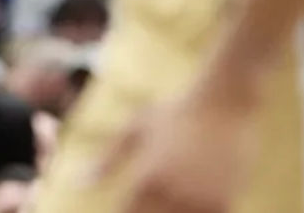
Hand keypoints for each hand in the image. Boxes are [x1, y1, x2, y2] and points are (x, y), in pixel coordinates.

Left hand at [94, 85, 256, 212]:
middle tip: (152, 197)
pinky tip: (190, 201)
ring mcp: (201, 200)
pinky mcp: (225, 202)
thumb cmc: (176, 111)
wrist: (225, 101)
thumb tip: (78, 183)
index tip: (126, 206)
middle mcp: (173, 194)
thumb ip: (107, 159)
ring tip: (170, 197)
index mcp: (147, 179)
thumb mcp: (137, 128)